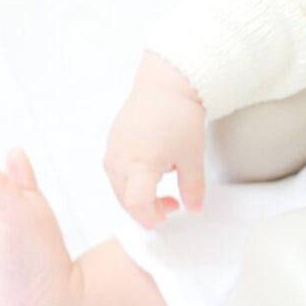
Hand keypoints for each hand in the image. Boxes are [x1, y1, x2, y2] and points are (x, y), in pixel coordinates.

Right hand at [103, 51, 207, 229]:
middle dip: (146, 211)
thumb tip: (193, 209)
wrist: (165, 86)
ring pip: (118, 188)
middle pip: (124, 200)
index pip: (136, 203)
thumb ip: (192, 187)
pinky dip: (131, 183)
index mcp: (139, 164)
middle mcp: (119, 160)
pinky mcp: (112, 143)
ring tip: (165, 195)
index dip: (150, 217)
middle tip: (171, 208)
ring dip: (138, 198)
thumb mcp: (193, 157)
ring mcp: (112, 151)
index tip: (166, 218)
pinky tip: (152, 176)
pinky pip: (116, 173)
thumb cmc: (179, 118)